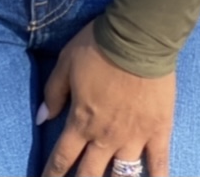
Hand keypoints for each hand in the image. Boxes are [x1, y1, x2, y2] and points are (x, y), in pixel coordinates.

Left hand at [38, 21, 173, 176]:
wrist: (138, 36)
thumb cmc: (99, 46)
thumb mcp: (66, 63)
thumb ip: (53, 93)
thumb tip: (41, 119)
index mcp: (81, 121)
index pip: (62, 158)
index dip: (52, 175)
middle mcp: (105, 137)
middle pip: (89, 175)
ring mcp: (134, 138)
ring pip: (121, 176)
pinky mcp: (158, 131)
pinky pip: (159, 164)